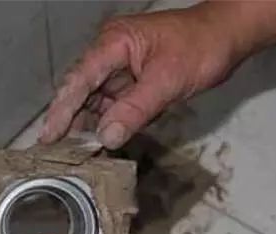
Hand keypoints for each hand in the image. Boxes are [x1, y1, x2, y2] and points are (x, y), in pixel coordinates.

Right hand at [40, 4, 245, 148]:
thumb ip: (135, 109)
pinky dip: (108, 123)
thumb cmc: (201, 48)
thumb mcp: (168, 80)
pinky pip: (113, 105)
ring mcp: (121, 69)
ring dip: (88, 126)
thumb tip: (106, 138)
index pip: (80, 79)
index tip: (48, 137)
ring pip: (96, 101)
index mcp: (114, 43)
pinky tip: (100, 142)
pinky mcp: (132, 82)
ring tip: (74, 154)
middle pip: (81, 91)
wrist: (227, 37)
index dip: (62, 110)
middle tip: (56, 153)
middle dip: (69, 121)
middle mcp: (111, 54)